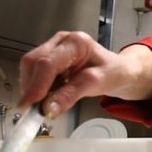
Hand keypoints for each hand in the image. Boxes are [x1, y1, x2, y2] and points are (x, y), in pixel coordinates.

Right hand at [18, 31, 151, 117]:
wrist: (121, 72)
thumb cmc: (114, 72)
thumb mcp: (98, 84)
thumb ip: (72, 95)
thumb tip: (48, 108)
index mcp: (76, 43)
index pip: (47, 63)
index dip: (36, 85)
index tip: (29, 104)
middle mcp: (61, 42)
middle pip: (33, 63)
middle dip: (31, 87)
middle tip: (35, 109)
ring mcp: (53, 49)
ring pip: (30, 69)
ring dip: (33, 89)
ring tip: (47, 103)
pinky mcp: (50, 59)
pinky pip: (35, 74)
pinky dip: (37, 88)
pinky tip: (49, 96)